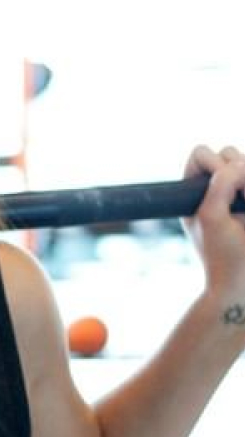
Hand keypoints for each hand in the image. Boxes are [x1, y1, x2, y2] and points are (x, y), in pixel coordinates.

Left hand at [184, 144, 244, 313]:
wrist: (242, 283)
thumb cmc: (223, 252)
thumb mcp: (213, 216)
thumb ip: (221, 184)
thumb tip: (238, 164)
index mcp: (196, 191)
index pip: (201, 154)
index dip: (216, 164)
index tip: (223, 191)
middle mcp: (217, 188)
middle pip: (229, 153)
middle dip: (238, 170)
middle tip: (241, 203)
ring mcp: (239, 194)